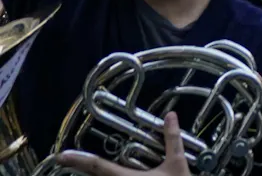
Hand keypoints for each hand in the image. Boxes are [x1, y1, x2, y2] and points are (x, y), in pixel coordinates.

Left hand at [58, 111, 190, 175]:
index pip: (97, 166)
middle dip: (80, 168)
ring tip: (81, 167)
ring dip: (94, 175)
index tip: (61, 155)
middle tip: (66, 160)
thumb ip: (172, 139)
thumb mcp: (177, 162)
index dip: (78, 159)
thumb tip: (171, 115)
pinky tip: (108, 175)